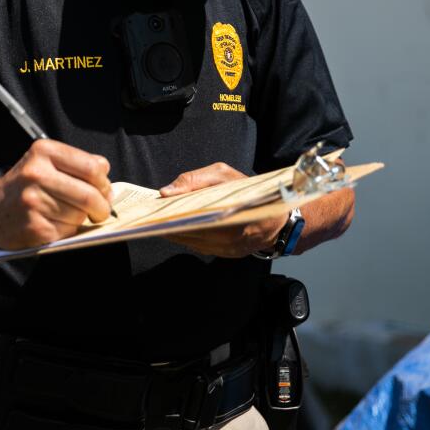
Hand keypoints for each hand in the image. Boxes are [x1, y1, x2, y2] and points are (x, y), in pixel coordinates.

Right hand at [0, 140, 112, 248]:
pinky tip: (53, 225)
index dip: (104, 182)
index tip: (103, 190)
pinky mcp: (33, 227)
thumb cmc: (23, 187)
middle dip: (101, 206)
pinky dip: (66, 231)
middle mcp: (36, 173)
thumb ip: (76, 166)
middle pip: (90, 194)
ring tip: (65, 214)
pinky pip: (67, 231)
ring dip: (80, 219)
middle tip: (100, 211)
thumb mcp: (43, 163)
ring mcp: (33, 201)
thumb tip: (107, 184)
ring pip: (79, 214)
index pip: (92, 167)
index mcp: (43, 152)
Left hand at [159, 161, 286, 257]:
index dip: (171, 215)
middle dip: (168, 224)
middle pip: (188, 233)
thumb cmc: (250, 190)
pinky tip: (175, 228)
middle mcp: (230, 238)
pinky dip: (187, 238)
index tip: (155, 210)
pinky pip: (200, 247)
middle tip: (150, 216)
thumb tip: (166, 192)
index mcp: (230, 215)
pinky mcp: (227, 255)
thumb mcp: (224, 174)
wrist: (278, 217)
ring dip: (174, 233)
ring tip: (158, 221)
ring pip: (192, 242)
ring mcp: (228, 250)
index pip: (192, 218)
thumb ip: (194, 180)